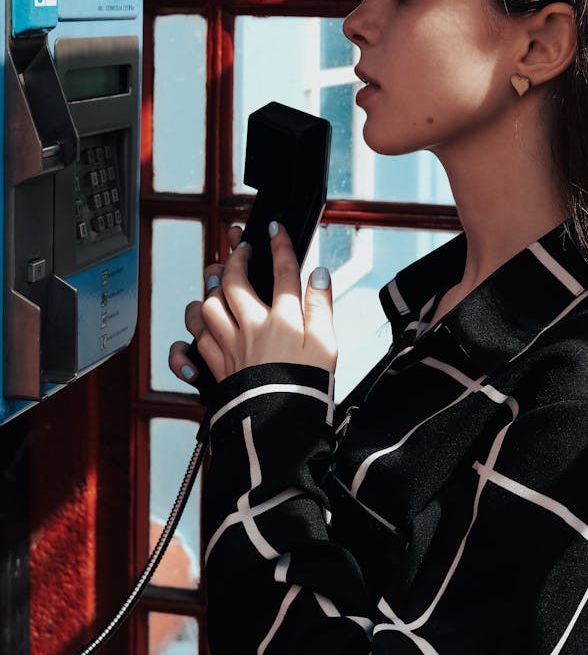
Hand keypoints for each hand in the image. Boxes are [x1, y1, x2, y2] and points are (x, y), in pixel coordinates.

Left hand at [168, 223, 336, 385]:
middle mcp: (252, 327)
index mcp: (283, 320)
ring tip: (216, 278)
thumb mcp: (326, 344)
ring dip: (209, 290)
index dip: (279, 244)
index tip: (275, 226)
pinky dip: (194, 329)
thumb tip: (318, 274)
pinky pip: (196, 342)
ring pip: (207, 307)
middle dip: (235, 258)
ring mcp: (230, 346)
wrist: (279, 428)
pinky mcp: (218, 367)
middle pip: (234, 282)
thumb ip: (320, 305)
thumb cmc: (305, 386)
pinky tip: (199, 322)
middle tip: (240, 247)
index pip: (283, 271)